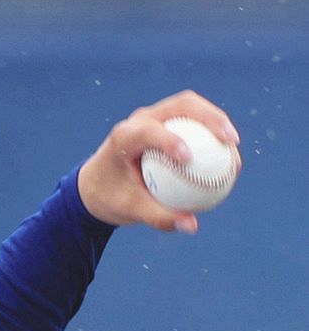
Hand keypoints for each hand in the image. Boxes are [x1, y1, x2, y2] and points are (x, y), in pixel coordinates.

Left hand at [77, 89, 240, 234]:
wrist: (96, 186)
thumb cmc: (110, 198)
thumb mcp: (129, 210)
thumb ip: (159, 217)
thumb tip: (193, 226)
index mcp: (123, 137)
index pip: (149, 131)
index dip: (170, 140)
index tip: (190, 158)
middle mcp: (140, 119)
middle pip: (182, 105)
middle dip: (210, 117)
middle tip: (229, 140)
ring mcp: (155, 116)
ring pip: (192, 107)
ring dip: (217, 120)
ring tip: (234, 145)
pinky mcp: (166, 122)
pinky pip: (194, 121)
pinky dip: (211, 133)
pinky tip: (228, 154)